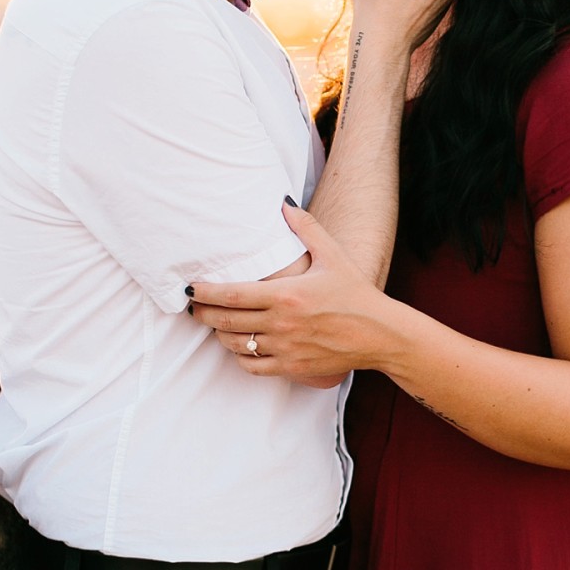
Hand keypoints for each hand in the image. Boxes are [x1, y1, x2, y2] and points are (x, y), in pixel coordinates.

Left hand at [189, 203, 400, 382]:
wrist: (380, 334)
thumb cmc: (355, 293)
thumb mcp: (332, 255)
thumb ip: (305, 228)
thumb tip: (283, 201)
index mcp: (287, 295)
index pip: (233, 294)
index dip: (205, 293)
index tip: (190, 288)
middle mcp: (282, 324)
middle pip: (227, 320)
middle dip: (203, 313)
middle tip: (192, 306)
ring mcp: (286, 348)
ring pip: (236, 344)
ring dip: (219, 334)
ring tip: (215, 323)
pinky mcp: (292, 367)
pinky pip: (253, 366)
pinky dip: (240, 356)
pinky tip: (239, 345)